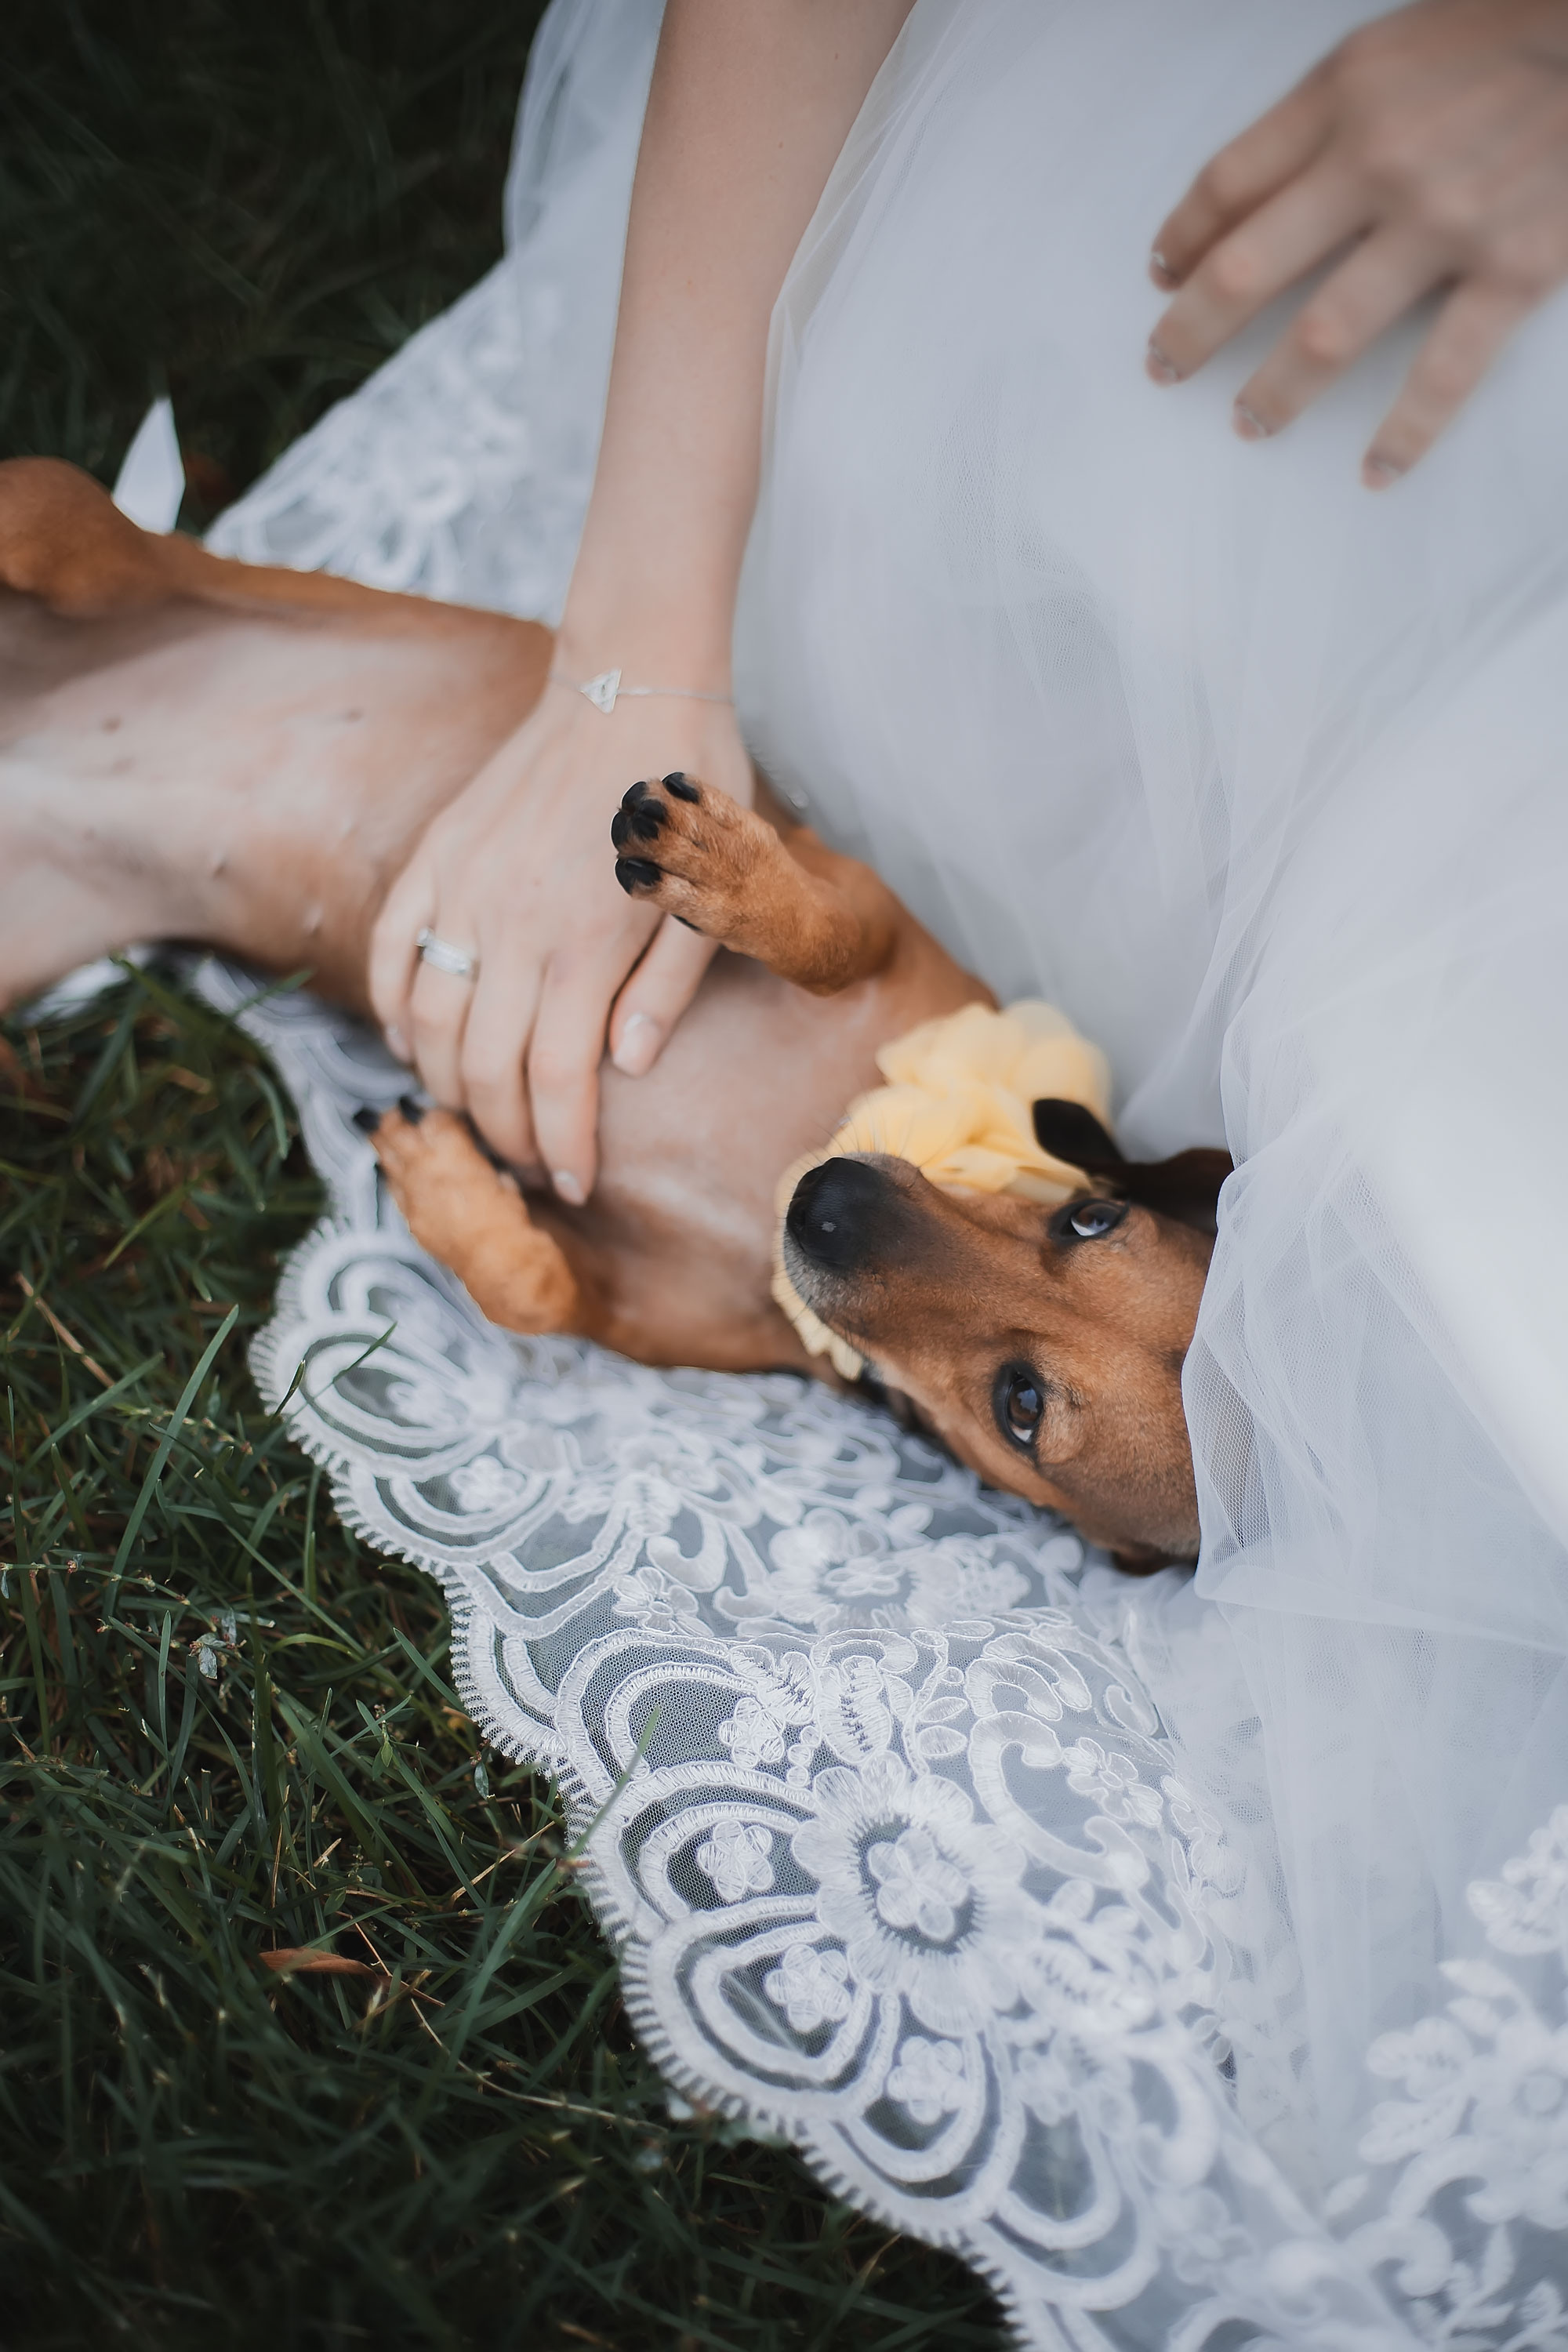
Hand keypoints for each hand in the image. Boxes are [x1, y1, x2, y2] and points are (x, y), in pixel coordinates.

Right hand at [368, 679, 753, 1197]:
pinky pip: (392, 953)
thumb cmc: (687, 793)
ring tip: (478, 1112)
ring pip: (424, 1023)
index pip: (558, 1082)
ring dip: (444, 1085)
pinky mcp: (436, 857)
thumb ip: (666, 989)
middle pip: (484, 1069)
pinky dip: (392, 1010)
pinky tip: (415, 1043)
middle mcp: (512, 926)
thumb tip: (626, 1067)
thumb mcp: (709, 898)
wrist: (632, 680)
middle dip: (505, 1133)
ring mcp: (462, 889)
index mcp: (586, 946)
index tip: (572, 1183)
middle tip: (529, 1160)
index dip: (561, 1147)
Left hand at [1146, 0, 1567, 483]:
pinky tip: (1376, 472)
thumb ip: (1319, 119)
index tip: (1162, 279)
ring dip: (1274, 392)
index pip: (1229, 182)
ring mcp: (1446, 219)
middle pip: (1249, 267)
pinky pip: (1443, 372)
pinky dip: (1406, 433)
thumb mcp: (1394, 51)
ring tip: (1248, 423)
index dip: (1182, 240)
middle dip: (1192, 332)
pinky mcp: (1514, 269)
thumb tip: (1238, 207)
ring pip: (1326, 335)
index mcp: (1346, 92)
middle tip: (1165, 369)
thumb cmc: (1505, 43)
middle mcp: (1382, 157)